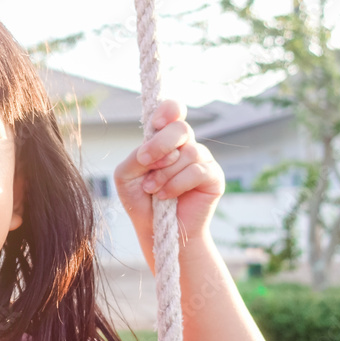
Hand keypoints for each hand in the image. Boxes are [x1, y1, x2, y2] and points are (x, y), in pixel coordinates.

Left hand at [113, 99, 224, 271]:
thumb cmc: (140, 200)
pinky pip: (197, 171)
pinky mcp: (214, 177)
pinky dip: (177, 184)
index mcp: (165, 139)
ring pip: (187, 153)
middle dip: (160, 144)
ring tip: (153, 190)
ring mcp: (202, 160)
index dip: (168, 111)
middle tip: (145, 160)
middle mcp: (185, 145)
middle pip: (181, 128)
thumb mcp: (126, 176)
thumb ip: (134, 158)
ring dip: (164, 173)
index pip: (174, 111)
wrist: (156, 230)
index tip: (156, 123)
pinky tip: (166, 196)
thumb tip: (150, 150)